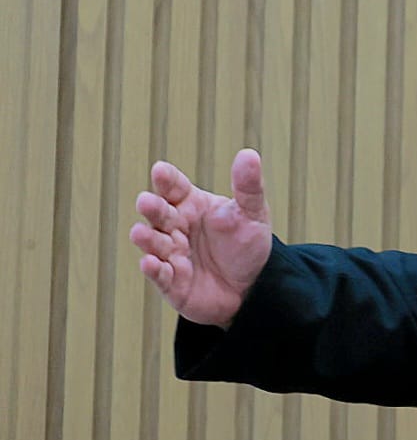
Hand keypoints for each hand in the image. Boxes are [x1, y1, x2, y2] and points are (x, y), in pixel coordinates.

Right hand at [129, 149, 273, 327]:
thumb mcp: (252, 213)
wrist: (253, 286)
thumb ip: (248, 186)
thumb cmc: (246, 244)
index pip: (175, 188)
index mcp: (192, 205)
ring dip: (147, 239)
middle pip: (160, 213)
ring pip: (154, 243)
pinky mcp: (172, 283)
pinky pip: (159, 275)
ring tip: (141, 232)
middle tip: (146, 201)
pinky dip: (153, 269)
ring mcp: (171, 254)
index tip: (160, 170)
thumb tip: (249, 154)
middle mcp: (176, 227)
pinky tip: (149, 263)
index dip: (167, 180)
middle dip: (152, 208)